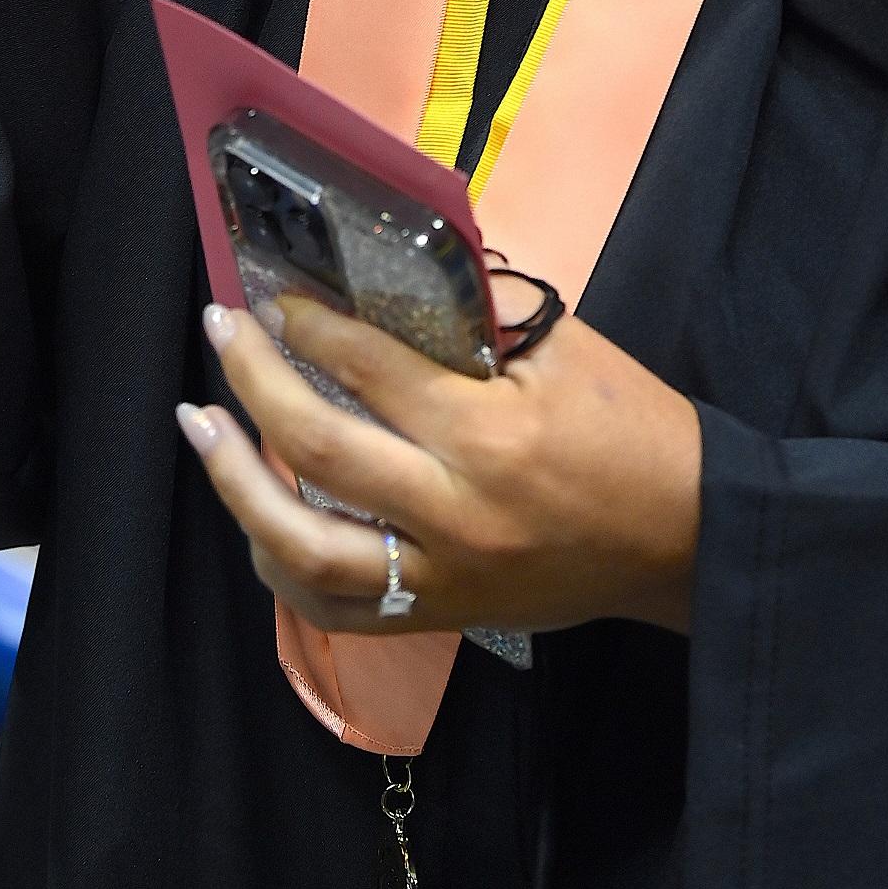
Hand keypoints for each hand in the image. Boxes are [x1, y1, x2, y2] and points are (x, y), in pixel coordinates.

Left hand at [179, 289, 700, 638]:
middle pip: (318, 451)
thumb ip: (478, 318)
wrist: (685, 535)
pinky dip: (284, 564)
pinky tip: (255, 519)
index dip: (310, 325)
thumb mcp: (565, 349)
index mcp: (486, 433)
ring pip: (306, 549)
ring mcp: (440, 574)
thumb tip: (393, 274)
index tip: (274, 293)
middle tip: (220, 330)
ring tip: (201, 428)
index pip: (370, 369)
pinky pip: (339, 607)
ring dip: (239, 485)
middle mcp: (450, 511)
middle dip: (253, 383)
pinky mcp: (442, 614)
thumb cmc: (631, 426)